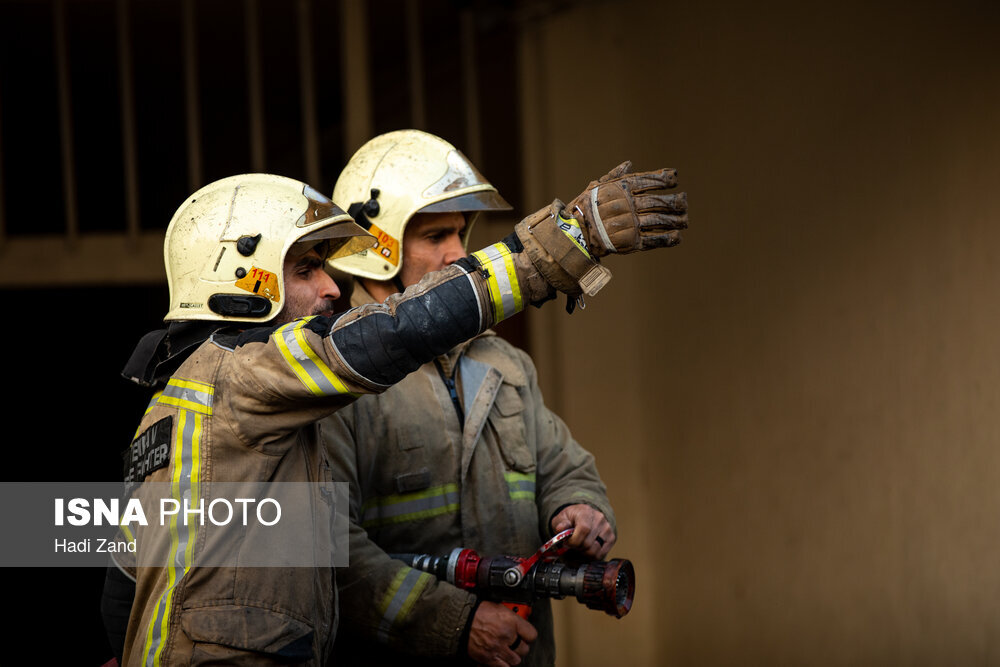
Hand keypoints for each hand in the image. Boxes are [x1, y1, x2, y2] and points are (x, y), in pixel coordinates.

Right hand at [467, 600, 537, 665]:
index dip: (528, 635)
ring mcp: (497, 648)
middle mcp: (506, 635)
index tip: (525, 635)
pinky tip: (500, 657)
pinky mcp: (488, 658)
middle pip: (524, 649)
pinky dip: (502, 664)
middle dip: (520, 646)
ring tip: (507, 651)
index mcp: (510, 620)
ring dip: (512, 656)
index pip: (531, 634)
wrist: (460, 619)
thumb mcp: (498, 607)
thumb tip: (521, 619)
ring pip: (515, 660)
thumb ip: (511, 616)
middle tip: (515, 643)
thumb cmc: (476, 611)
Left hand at [550, 504, 615, 558]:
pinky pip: (601, 554)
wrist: (582, 515)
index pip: (584, 529)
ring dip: (584, 553)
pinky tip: (586, 549)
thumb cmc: (571, 518)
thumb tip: (561, 528)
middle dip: (577, 548)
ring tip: (579, 547)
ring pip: (595, 551)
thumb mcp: (561, 518)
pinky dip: (591, 556)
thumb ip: (560, 523)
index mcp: (586, 512)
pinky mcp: (611, 538)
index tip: (567, 543)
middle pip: (588, 543)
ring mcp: (607, 528)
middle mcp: (599, 519)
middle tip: (572, 545)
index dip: (574, 541)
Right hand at [564, 161, 686, 256]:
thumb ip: (614, 175)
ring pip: (659, 220)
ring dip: (675, 220)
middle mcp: (628, 206)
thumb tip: (629, 164)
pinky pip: (654, 239)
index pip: (647, 181)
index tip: (674, 178)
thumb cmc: (585, 207)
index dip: (663, 179)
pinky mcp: (631, 242)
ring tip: (685, 219)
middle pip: (657, 201)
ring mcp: (631, 224)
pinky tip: (678, 236)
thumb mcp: (596, 187)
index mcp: (621, 190)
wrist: (575, 232)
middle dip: (674, 201)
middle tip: (684, 201)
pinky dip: (668, 238)